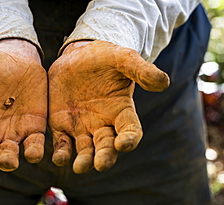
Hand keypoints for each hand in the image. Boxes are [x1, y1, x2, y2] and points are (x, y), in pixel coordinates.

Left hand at [49, 40, 168, 173]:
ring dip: (83, 160)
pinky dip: (61, 152)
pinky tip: (58, 158)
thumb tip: (164, 82)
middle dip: (105, 156)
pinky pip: (62, 143)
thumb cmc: (105, 58)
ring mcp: (82, 126)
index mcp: (121, 111)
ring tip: (79, 167)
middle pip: (107, 146)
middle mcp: (103, 123)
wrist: (77, 57)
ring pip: (85, 150)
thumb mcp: (123, 59)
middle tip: (101, 164)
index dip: (129, 139)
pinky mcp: (62, 125)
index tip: (124, 144)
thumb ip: (141, 70)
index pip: (130, 130)